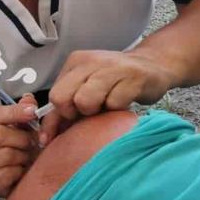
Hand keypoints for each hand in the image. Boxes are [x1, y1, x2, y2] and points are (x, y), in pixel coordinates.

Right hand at [0, 94, 38, 197]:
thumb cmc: (6, 147)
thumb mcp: (12, 127)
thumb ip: (21, 112)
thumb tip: (29, 100)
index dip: (15, 112)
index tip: (33, 111)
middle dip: (22, 138)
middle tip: (33, 141)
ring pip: (7, 155)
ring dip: (24, 156)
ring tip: (27, 156)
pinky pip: (9, 174)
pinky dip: (20, 172)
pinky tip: (21, 170)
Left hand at [48, 50, 174, 120]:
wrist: (154, 65)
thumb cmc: (116, 82)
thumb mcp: (86, 88)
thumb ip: (65, 108)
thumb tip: (45, 137)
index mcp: (75, 62)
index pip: (54, 95)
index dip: (59, 116)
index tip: (62, 129)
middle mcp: (90, 61)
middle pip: (63, 98)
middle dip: (76, 112)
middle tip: (92, 110)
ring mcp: (111, 67)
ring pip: (85, 100)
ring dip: (97, 111)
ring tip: (108, 104)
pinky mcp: (133, 77)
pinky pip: (114, 103)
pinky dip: (118, 109)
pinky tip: (124, 101)